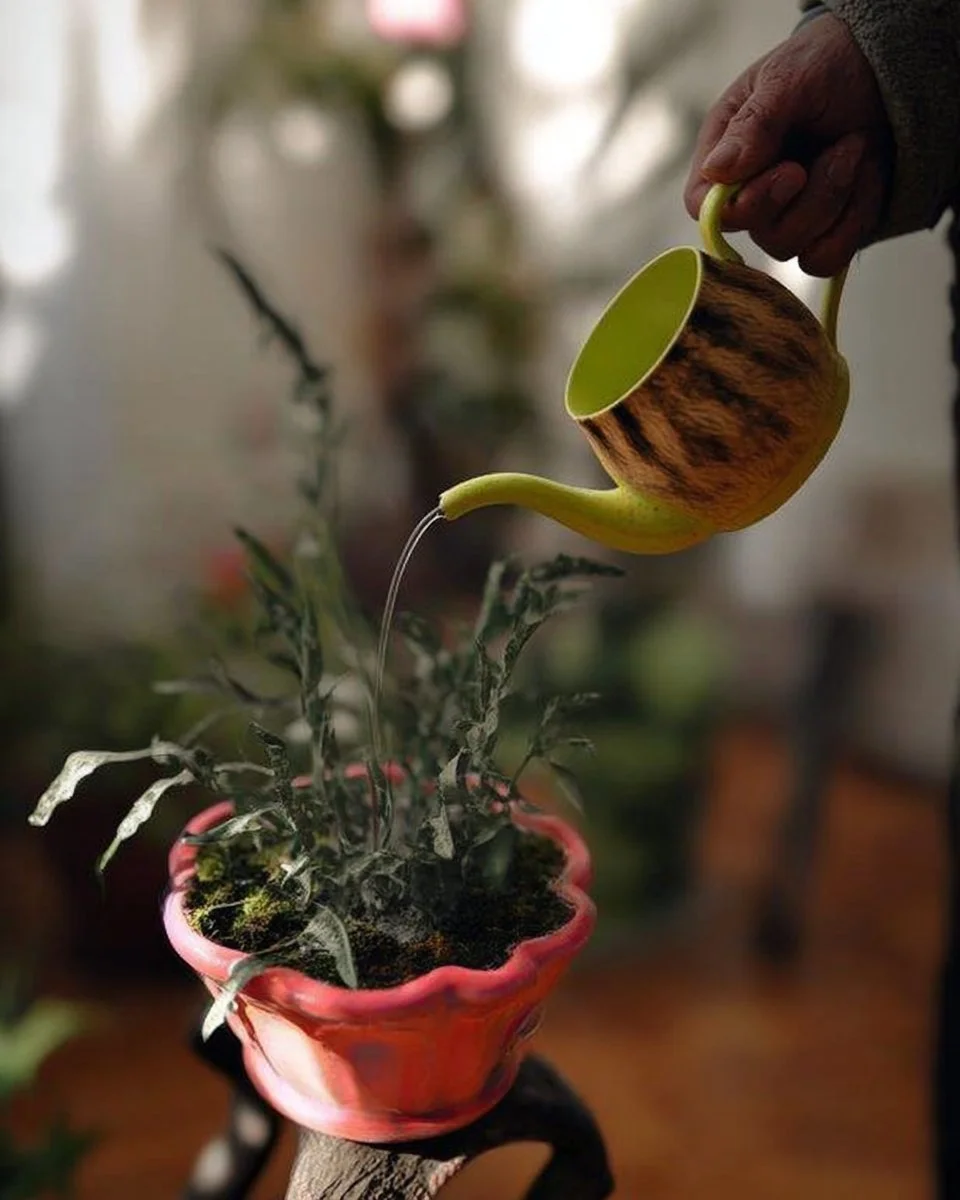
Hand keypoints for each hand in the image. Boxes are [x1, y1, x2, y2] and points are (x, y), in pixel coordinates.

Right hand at [683, 14, 893, 276]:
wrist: (883, 71)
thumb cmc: (825, 65)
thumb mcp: (789, 79)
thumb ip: (754, 124)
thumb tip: (716, 171)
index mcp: (725, 155)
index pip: (703, 207)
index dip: (742, 205)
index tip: (791, 173)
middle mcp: (749, 193)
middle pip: (759, 234)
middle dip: (811, 196)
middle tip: (845, 144)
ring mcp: (786, 218)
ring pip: (794, 250)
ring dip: (837, 199)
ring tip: (858, 148)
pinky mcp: (821, 234)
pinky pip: (826, 259)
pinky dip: (855, 221)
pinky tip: (867, 178)